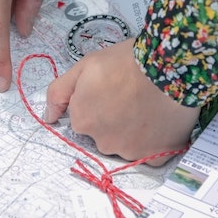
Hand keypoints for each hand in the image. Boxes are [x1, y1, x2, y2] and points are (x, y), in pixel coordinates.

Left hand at [44, 39, 199, 163]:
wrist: (169, 66)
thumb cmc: (126, 61)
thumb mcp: (85, 66)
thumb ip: (59, 92)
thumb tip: (48, 117)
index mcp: (83, 121)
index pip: (85, 118)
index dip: (99, 102)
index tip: (114, 89)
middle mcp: (102, 142)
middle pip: (105, 134)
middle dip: (115, 119)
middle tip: (133, 95)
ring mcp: (130, 152)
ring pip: (129, 144)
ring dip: (136, 131)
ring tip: (150, 105)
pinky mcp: (156, 156)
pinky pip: (153, 153)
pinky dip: (156, 142)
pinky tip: (162, 120)